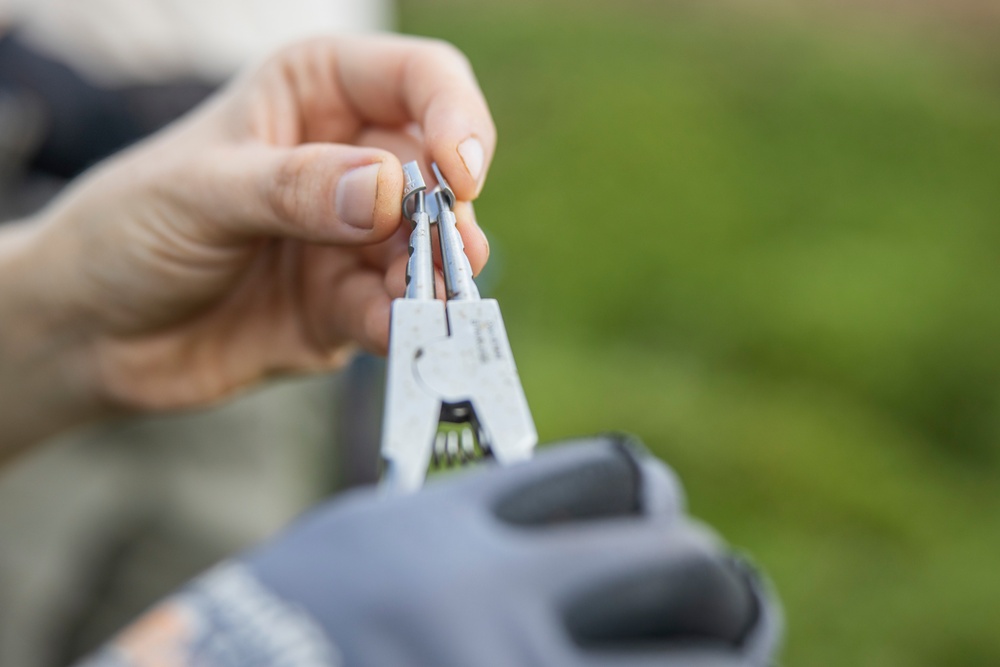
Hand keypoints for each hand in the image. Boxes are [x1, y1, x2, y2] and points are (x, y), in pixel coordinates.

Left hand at [0, 35, 493, 436]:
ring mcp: (354, 239)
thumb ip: (293, 188)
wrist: (93, 332)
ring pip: (430, 250)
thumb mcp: (199, 192)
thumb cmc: (129, 229)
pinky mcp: (350, 306)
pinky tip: (393, 329)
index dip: (455, 117)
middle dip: (445, 215)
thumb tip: (388, 190)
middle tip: (442, 254)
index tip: (459, 175)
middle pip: (438, 174)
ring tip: (417, 297)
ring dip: (433, 274)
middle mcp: (350, 161)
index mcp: (317, 95)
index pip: (421, 80)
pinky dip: (403, 323)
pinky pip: (396, 313)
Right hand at [77, 436, 781, 666]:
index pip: (611, 477)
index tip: (655, 511)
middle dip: (715, 579)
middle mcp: (491, 609)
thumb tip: (580, 518)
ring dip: (732, 645)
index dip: (649, 491)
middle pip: (682, 566)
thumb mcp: (363, 548)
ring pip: (706, 658)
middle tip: (721, 591)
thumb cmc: (281, 629)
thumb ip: (467, 523)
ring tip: (726, 640)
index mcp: (447, 534)